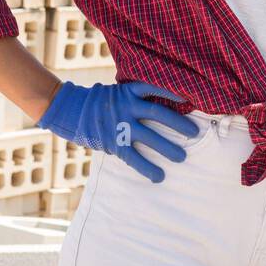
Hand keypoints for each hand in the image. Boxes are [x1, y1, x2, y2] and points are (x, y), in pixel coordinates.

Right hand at [37, 80, 198, 182]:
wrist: (71, 110)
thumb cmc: (100, 100)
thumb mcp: (118, 91)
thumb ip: (136, 96)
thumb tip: (162, 98)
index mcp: (129, 92)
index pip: (155, 88)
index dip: (172, 92)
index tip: (190, 98)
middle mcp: (127, 107)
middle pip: (158, 114)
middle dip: (178, 123)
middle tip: (195, 133)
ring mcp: (121, 126)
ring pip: (149, 137)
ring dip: (167, 148)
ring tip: (182, 157)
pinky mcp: (114, 143)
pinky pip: (133, 157)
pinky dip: (147, 168)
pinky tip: (159, 177)